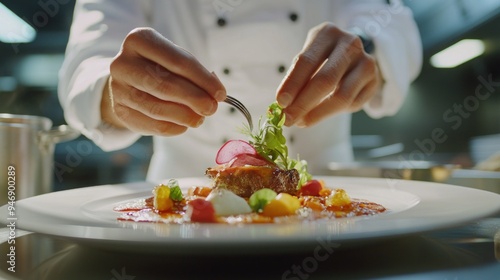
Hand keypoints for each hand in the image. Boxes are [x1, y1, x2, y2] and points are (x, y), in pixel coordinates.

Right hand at [101, 28, 225, 135]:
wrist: (129, 80)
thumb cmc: (160, 67)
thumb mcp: (176, 61)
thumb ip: (196, 75)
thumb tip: (216, 95)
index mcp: (139, 40)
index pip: (178, 62)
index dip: (203, 80)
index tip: (221, 94)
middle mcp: (123, 63)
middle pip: (165, 85)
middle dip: (194, 99)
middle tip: (211, 109)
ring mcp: (118, 88)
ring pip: (157, 108)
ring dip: (184, 116)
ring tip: (200, 119)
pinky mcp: (119, 110)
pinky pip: (151, 124)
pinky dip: (173, 127)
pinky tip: (184, 125)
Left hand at [276, 22, 382, 126]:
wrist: (352, 56)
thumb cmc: (322, 58)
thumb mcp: (307, 58)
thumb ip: (296, 77)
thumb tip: (283, 105)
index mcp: (327, 33)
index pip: (307, 61)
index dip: (292, 84)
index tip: (280, 102)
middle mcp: (350, 44)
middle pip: (325, 80)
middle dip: (303, 103)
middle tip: (288, 119)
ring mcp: (366, 62)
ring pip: (341, 97)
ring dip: (317, 114)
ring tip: (301, 121)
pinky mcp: (374, 81)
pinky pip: (352, 104)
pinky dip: (331, 113)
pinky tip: (318, 114)